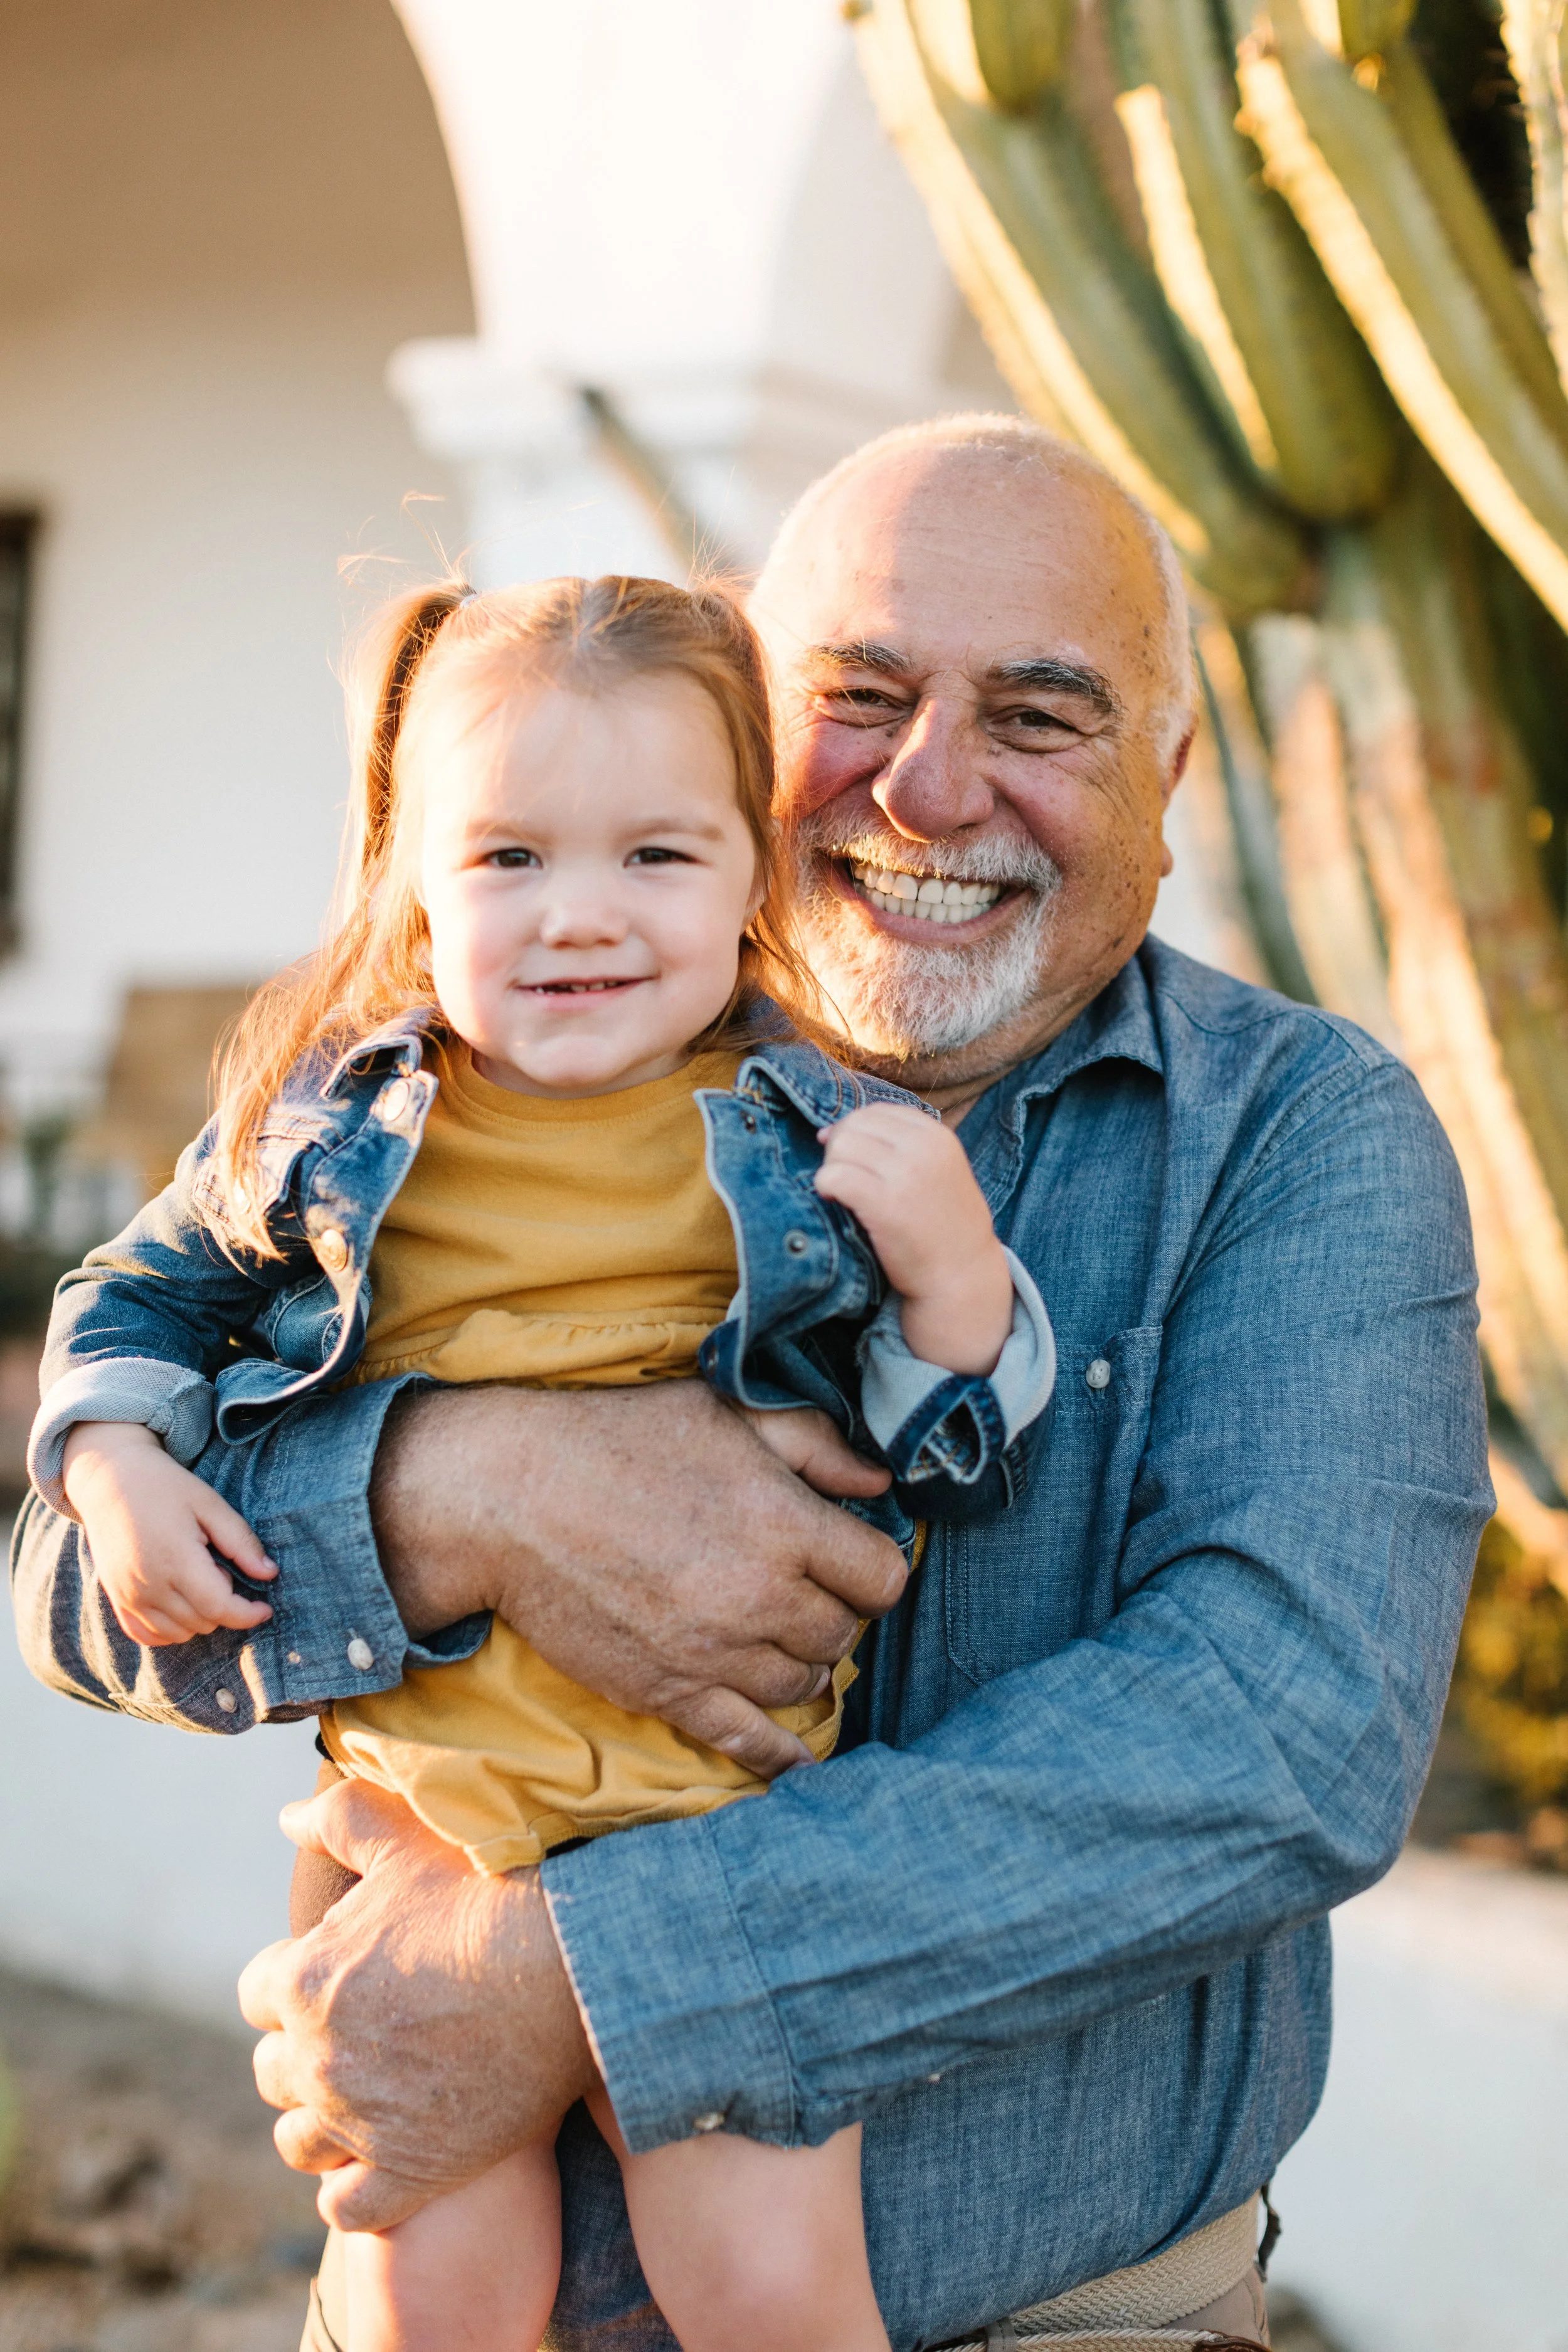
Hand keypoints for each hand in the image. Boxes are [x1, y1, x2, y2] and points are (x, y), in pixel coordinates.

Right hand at [61, 1421, 276, 1645]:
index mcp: (175, 1559)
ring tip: (195, 1577)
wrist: (109, 1480)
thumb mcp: (210, 1504)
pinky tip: (179, 1602)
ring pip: (178, 1634)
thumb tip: (269, 1573)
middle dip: (224, 1604)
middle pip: (202, 1622)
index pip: (218, 1608)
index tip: (265, 1608)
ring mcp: (128, 1596)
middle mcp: (148, 1585)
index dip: (247, 1614)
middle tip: (218, 1567)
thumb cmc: (164, 1487)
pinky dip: (170, 1629)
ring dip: (199, 1617)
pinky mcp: (116, 1600)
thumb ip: (240, 1542)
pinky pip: (147, 1635)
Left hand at [239, 1776, 593, 2231]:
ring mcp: (362, 2124)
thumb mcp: (405, 1837)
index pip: (258, 1994)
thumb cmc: (488, 1891)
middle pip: (272, 2071)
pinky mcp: (411, 2172)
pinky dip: (356, 2188)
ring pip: (300, 2143)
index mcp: (305, 1982)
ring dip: (323, 2121)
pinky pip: (347, 2208)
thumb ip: (337, 1818)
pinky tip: (387, 2154)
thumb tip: (285, 1817)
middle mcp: (319, 2059)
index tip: (342, 1973)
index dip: (296, 1979)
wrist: (574, 1964)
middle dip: (305, 2049)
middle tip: (363, 2032)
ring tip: (369, 2094)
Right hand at [370, 1380, 907, 1778]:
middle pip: (842, 1634)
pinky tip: (796, 1757)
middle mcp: (758, 1597)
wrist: (512, 1499)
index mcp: (782, 1524)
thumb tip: (881, 1483)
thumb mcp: (726, 1411)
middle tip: (803, 1589)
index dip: (872, 1566)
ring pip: (801, 1685)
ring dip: (801, 1662)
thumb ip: (815, 1444)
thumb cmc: (622, 1441)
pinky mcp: (667, 1692)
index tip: (850, 1556)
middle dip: (832, 1611)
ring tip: (776, 1634)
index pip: (881, 1576)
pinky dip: (780, 1752)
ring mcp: (712, 1653)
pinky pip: (747, 1740)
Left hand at [814, 1104, 1013, 1375]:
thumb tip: (828, 1131)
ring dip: (831, 1168)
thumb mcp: (938, 1171)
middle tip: (845, 1178)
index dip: (855, 1130)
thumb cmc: (942, 1226)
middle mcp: (923, 1148)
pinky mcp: (883, 1204)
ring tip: (842, 1192)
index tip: (852, 1156)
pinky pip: (833, 1177)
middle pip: (854, 1125)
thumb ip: (899, 1146)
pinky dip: (825, 1187)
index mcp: (937, 1136)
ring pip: (840, 1147)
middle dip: (839, 1148)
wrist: (962, 1275)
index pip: (877, 1111)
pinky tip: (835, 1201)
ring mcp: (904, 1175)